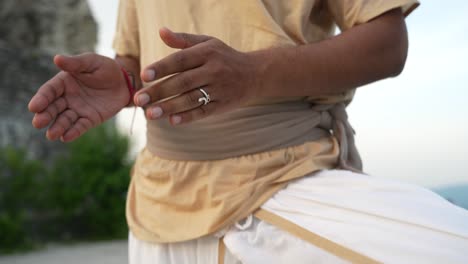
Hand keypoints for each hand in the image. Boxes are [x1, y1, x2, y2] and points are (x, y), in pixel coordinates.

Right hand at [28, 53, 129, 141]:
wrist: (124, 81)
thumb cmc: (105, 68)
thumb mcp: (91, 62)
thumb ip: (75, 63)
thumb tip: (57, 59)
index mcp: (64, 82)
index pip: (49, 91)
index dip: (41, 99)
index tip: (34, 107)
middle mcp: (67, 97)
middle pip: (53, 108)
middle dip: (45, 116)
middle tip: (38, 123)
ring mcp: (78, 110)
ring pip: (65, 120)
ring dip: (57, 127)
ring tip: (51, 135)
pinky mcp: (90, 119)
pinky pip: (80, 126)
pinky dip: (74, 132)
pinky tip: (66, 137)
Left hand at [134, 28, 259, 124]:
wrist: (255, 74)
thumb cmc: (224, 57)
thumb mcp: (207, 43)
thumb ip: (183, 40)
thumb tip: (161, 31)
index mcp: (207, 53)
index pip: (180, 60)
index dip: (162, 68)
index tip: (144, 75)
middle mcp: (213, 71)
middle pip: (182, 82)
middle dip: (159, 92)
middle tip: (138, 100)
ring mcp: (219, 90)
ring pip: (191, 99)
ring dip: (169, 107)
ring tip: (150, 114)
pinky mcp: (223, 105)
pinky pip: (204, 112)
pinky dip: (188, 117)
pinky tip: (172, 121)